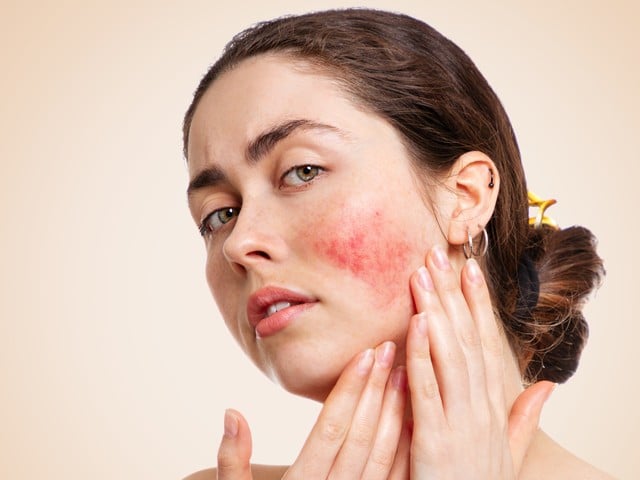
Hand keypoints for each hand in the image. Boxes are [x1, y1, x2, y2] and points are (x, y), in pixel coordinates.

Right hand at [216, 342, 410, 479]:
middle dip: (377, 390)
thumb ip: (232, 462)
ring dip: (396, 413)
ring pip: (382, 456)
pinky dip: (404, 448)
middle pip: (360, 436)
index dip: (349, 390)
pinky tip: (411, 418)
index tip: (366, 354)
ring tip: (404, 374)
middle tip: (390, 349)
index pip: (330, 429)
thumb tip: (232, 412)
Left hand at [405, 245, 554, 478]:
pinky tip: (416, 324)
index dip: (478, 304)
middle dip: (452, 295)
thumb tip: (545, 384)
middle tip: (437, 254)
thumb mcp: (510, 452)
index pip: (487, 344)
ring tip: (423, 275)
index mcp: (495, 408)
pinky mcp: (436, 442)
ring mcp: (461, 424)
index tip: (469, 269)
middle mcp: (482, 410)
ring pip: (450, 356)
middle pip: (467, 340)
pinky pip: (427, 391)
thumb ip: (524, 417)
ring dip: (436, 312)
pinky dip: (422, 356)